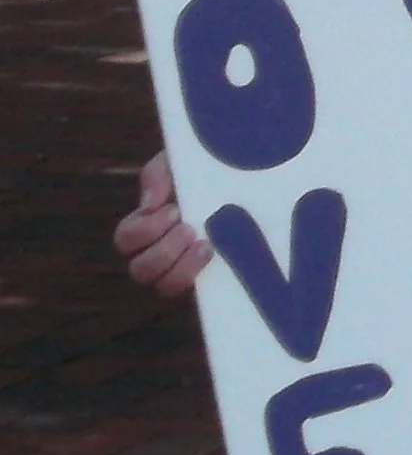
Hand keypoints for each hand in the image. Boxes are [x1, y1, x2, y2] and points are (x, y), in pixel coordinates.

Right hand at [114, 152, 211, 296]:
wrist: (242, 174)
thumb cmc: (202, 170)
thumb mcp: (178, 163)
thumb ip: (158, 175)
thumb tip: (150, 205)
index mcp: (145, 225)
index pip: (126, 240)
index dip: (145, 230)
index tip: (174, 209)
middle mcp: (158, 251)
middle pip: (140, 270)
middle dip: (163, 251)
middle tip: (189, 228)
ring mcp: (183, 266)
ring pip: (165, 287)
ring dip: (182, 268)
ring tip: (205, 244)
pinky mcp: (209, 276)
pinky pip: (200, 292)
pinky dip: (204, 276)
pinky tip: (219, 255)